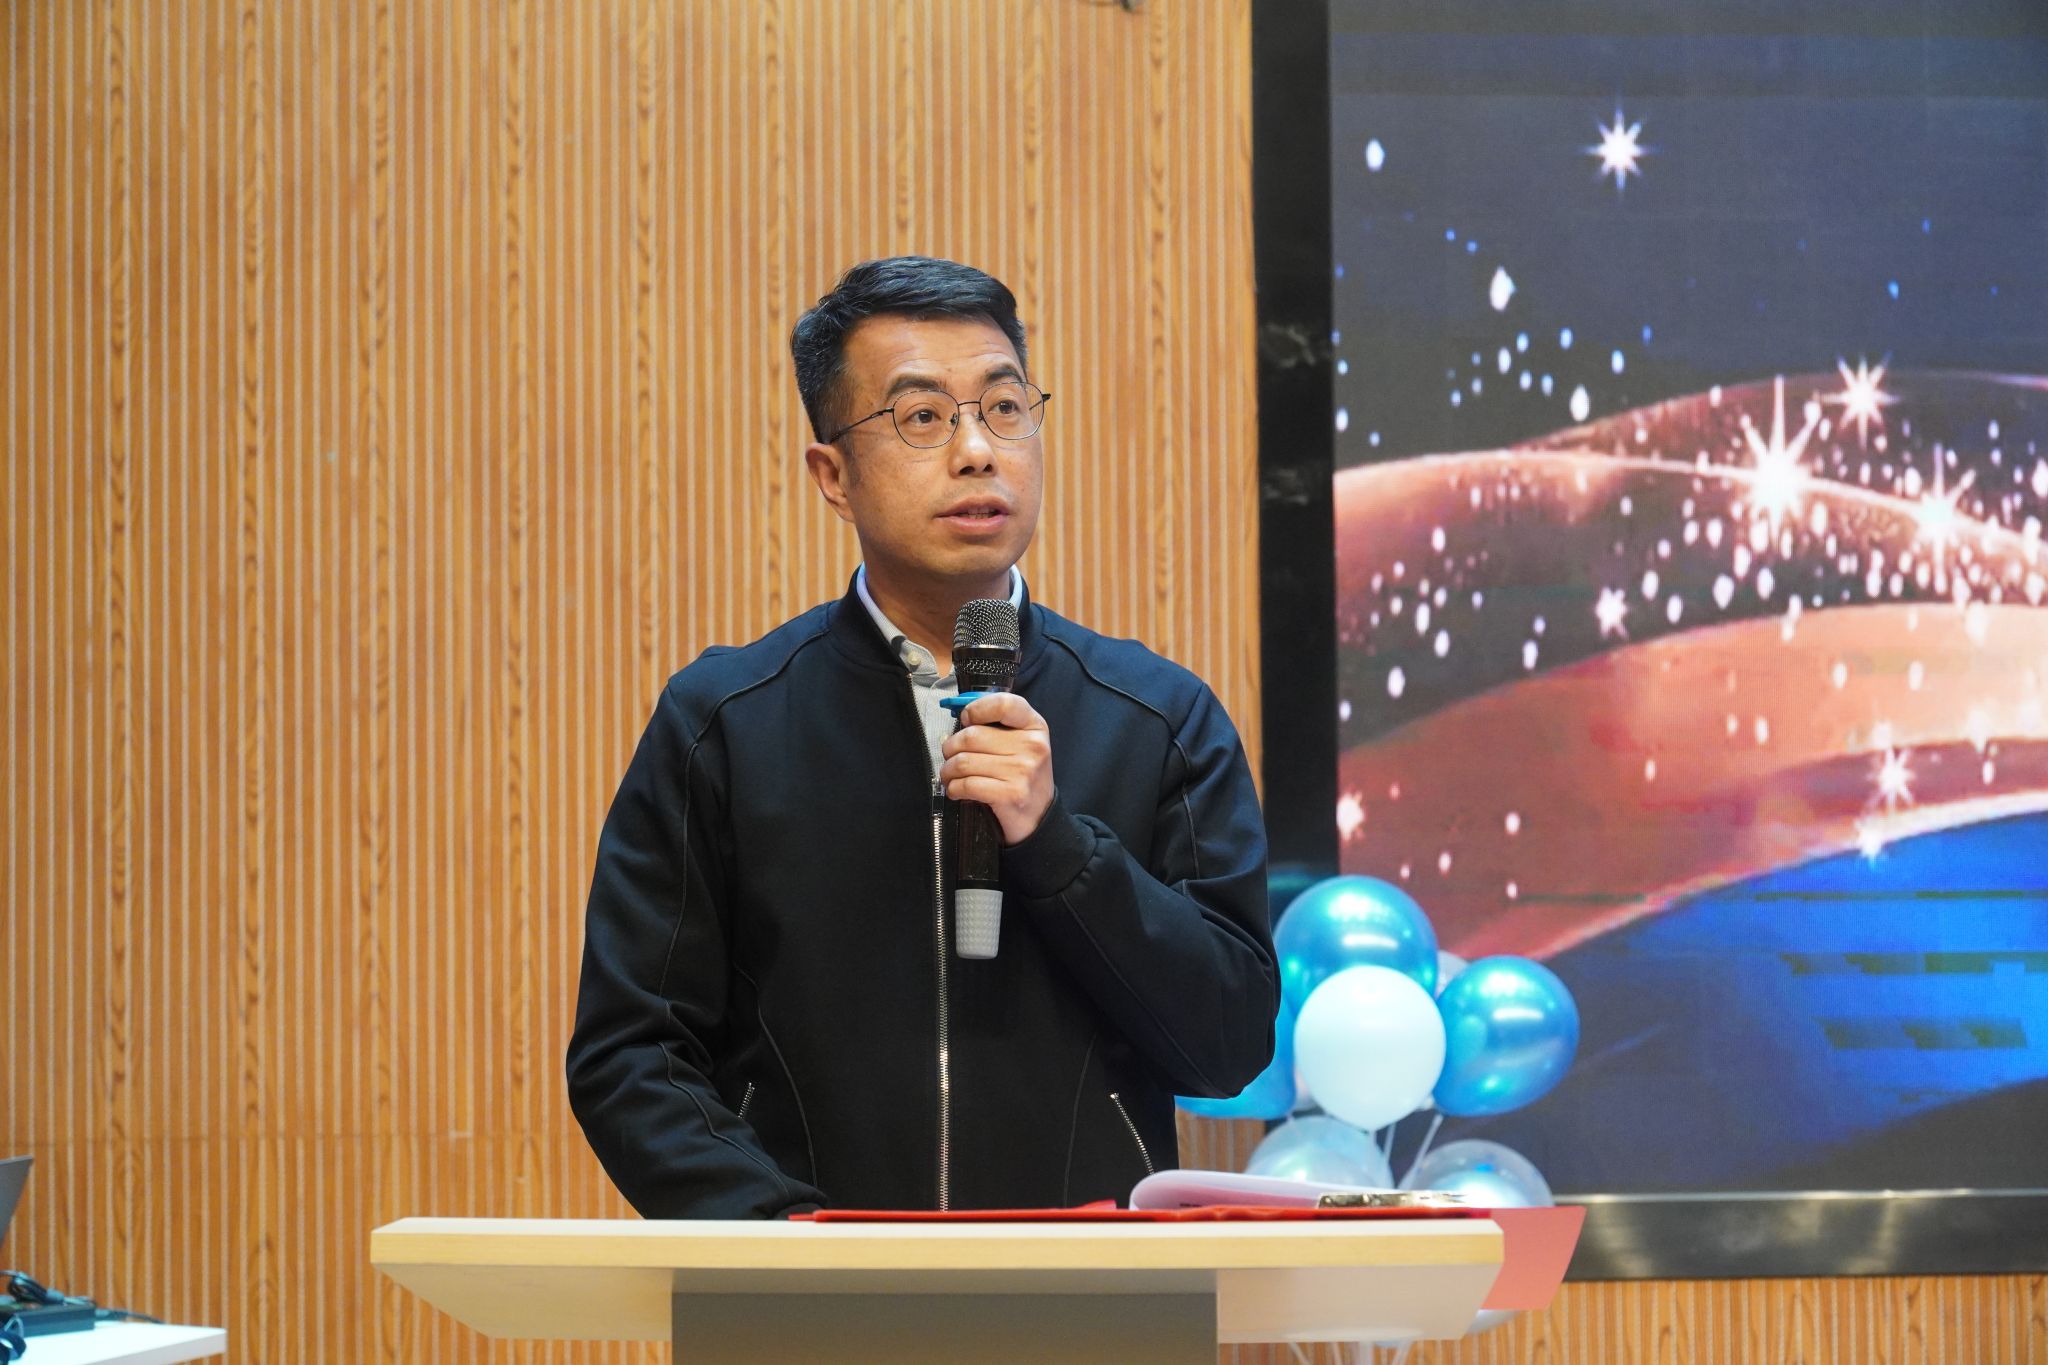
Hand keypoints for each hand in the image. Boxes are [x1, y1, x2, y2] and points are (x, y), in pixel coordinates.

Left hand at [940, 692, 1054, 844]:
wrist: (1039, 817)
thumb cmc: (1022, 776)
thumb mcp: (1022, 744)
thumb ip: (997, 725)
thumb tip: (962, 716)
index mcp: (1034, 726)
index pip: (1003, 704)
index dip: (976, 709)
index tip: (967, 720)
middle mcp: (1032, 745)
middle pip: (972, 736)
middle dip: (950, 747)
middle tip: (950, 757)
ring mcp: (1023, 771)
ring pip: (963, 762)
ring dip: (948, 771)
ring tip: (950, 776)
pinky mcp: (1010, 794)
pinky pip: (966, 784)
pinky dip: (954, 788)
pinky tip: (957, 790)